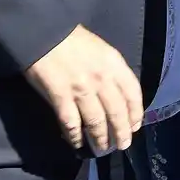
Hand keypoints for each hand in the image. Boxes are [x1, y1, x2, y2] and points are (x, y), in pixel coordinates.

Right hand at [24, 25, 142, 154]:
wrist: (43, 32)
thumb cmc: (72, 39)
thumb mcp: (100, 49)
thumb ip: (110, 69)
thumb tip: (116, 93)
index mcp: (114, 63)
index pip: (133, 92)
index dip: (136, 112)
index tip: (135, 125)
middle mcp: (101, 78)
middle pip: (117, 111)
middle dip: (122, 132)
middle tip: (122, 144)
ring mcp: (81, 89)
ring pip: (97, 121)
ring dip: (101, 138)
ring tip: (103, 147)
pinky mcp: (61, 98)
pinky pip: (72, 124)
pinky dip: (76, 136)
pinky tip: (78, 143)